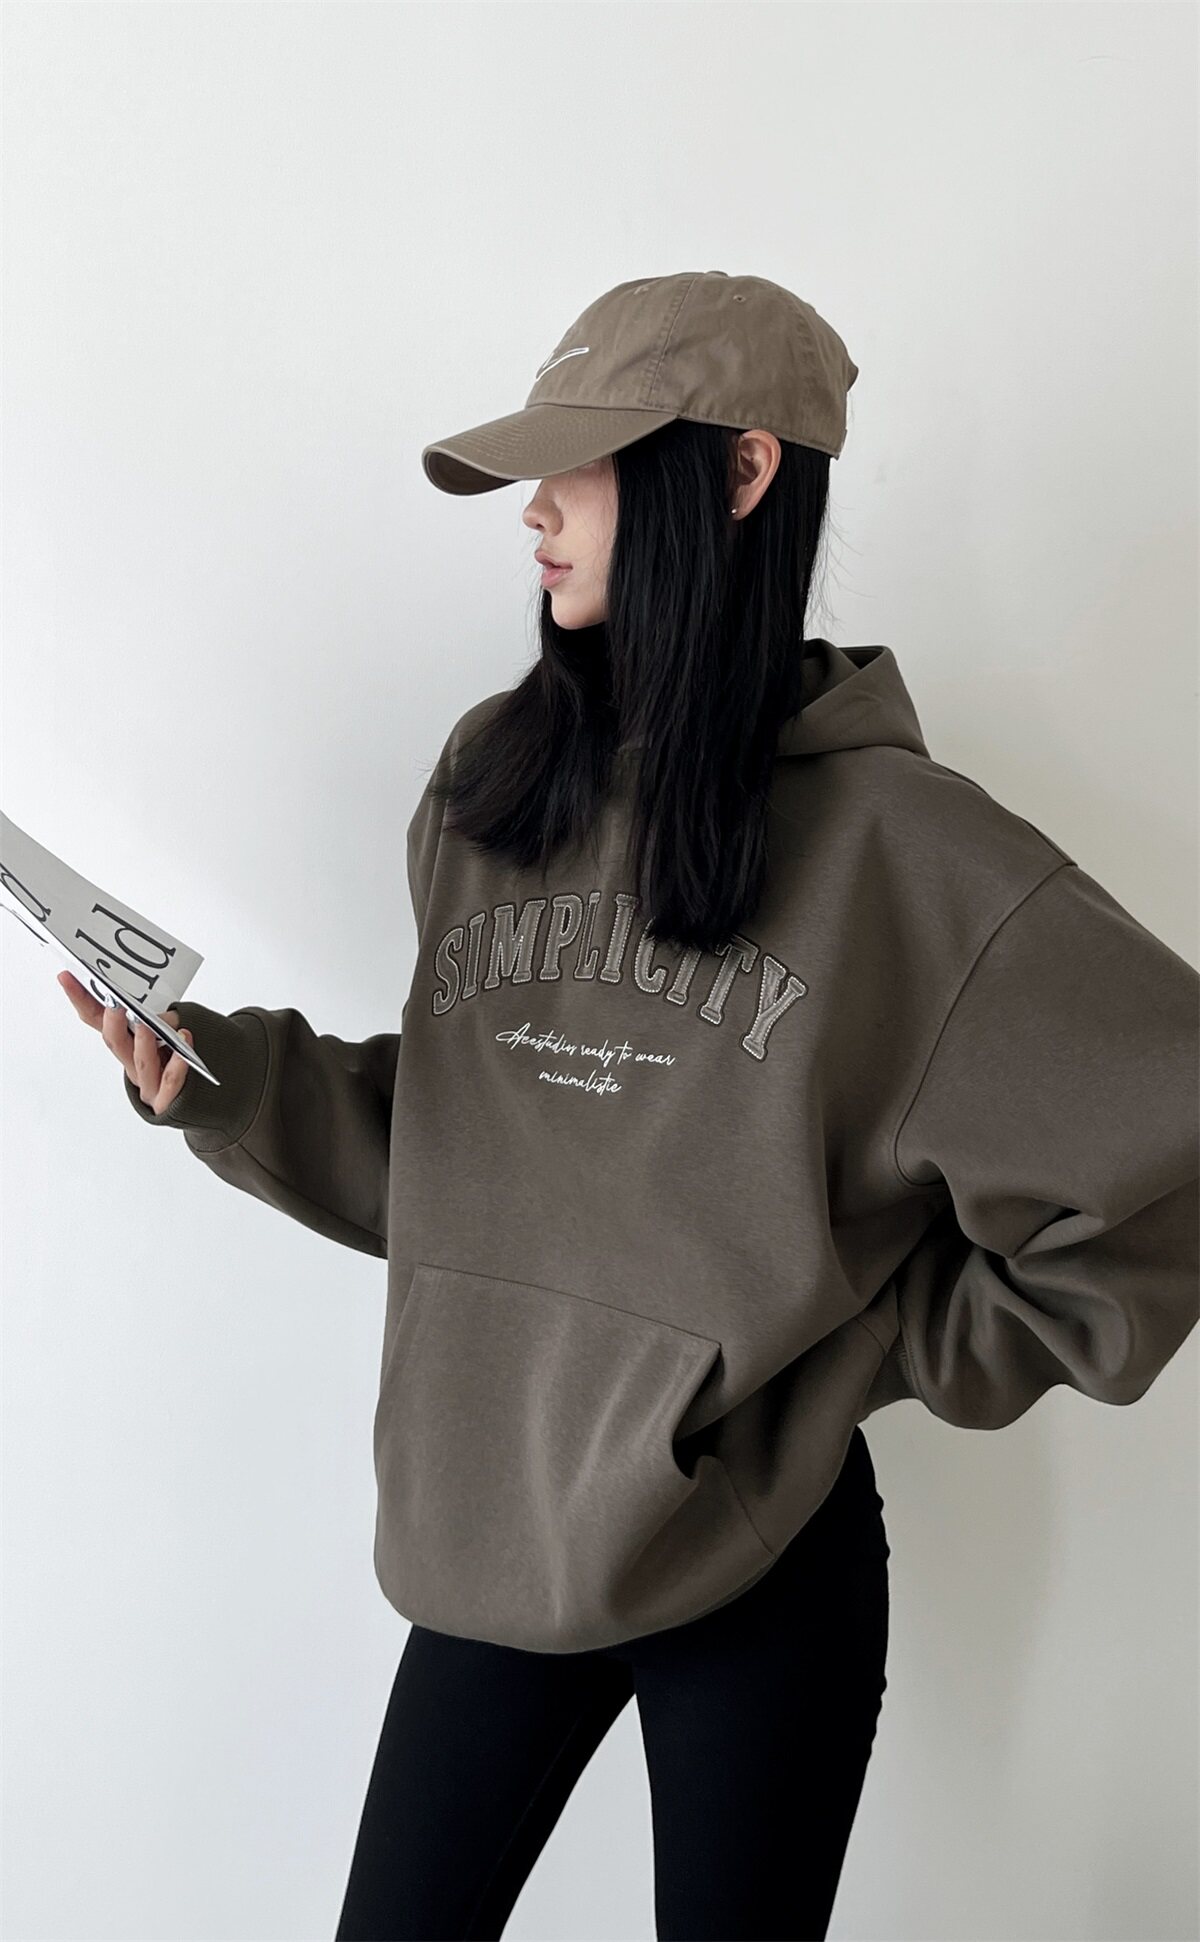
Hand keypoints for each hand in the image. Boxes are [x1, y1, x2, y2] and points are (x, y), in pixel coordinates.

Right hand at [57, 969, 192, 1116]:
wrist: (195, 1100)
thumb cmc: (176, 1060)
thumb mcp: (165, 1033)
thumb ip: (162, 1020)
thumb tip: (160, 1013)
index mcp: (124, 1044)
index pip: (96, 1020)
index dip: (81, 999)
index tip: (67, 977)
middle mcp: (131, 1063)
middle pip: (114, 1042)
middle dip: (112, 1022)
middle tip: (113, 1003)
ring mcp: (148, 1084)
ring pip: (141, 1063)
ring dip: (143, 1043)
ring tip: (147, 1025)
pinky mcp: (167, 1099)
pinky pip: (171, 1080)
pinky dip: (177, 1063)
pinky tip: (184, 1044)